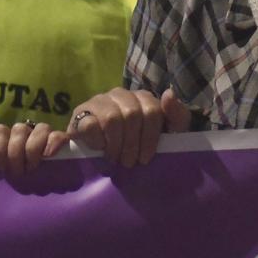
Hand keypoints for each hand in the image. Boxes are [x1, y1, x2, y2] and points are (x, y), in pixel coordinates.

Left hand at [0, 119, 67, 177]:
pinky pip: (58, 134)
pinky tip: (48, 155)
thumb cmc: (18, 176)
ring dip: (33, 149)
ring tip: (32, 167)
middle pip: (19, 129)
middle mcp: (25, 133)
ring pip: (40, 128)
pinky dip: (53, 142)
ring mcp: (44, 136)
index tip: (1, 167)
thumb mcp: (1, 167)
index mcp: (8, 138)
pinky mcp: (61, 141)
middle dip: (16, 153)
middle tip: (18, 172)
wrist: (44, 187)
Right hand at [67, 88, 190, 167]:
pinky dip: (97, 141)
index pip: (152, 110)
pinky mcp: (81, 113)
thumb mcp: (167, 133)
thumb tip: (169, 94)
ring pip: (112, 118)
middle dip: (132, 144)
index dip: (150, 138)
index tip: (146, 158)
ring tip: (115, 158)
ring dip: (116, 145)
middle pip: (132, 115)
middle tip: (129, 162)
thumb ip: (177, 115)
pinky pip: (89, 124)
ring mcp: (100, 101)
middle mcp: (121, 94)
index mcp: (142, 97)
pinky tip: (100, 149)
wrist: (106, 154)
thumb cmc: (141, 144)